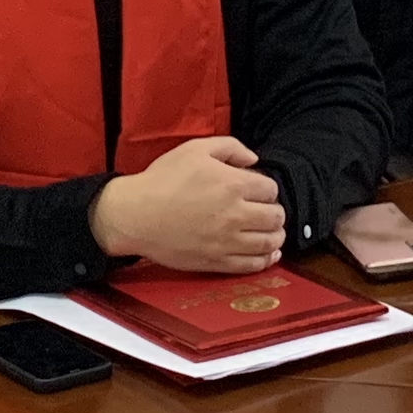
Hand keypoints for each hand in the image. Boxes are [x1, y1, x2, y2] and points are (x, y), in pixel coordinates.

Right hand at [91, 135, 285, 272]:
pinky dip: (265, 260)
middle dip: (276, 212)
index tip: (258, 190)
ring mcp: (227, 241)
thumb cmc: (163, 180)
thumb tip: (254, 159)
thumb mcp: (195, 149)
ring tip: (274, 233)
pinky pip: (251, 265)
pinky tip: (269, 255)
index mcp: (233, 184)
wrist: (136, 215)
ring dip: (276, 237)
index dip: (266, 188)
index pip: (270, 189)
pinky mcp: (216, 261)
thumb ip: (230, 147)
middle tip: (269, 211)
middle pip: (275, 217)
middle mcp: (235, 214)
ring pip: (268, 243)